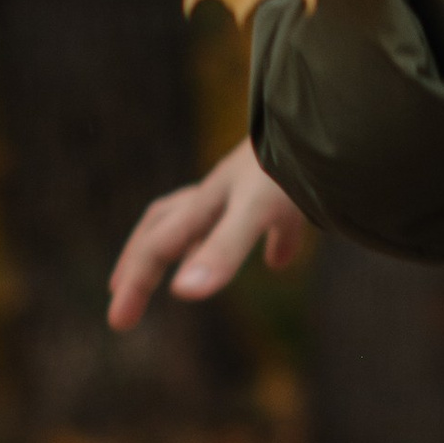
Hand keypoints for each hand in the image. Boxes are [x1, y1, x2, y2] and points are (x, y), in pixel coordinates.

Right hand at [106, 140, 307, 328]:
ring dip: (185, 244)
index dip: (135, 285)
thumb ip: (222, 250)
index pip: (156, 246)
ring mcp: (248, 188)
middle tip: (120, 292)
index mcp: (205, 204)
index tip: (116, 324)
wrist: (327, 118)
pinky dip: (263, 241)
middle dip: (140, 262)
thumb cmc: (289, 166)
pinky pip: (266, 219)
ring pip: (204, 218)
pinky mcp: (284, 188)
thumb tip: (183, 292)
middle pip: (165, 228)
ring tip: (181, 268)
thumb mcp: (253, 211)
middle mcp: (220, 194)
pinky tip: (278, 260)